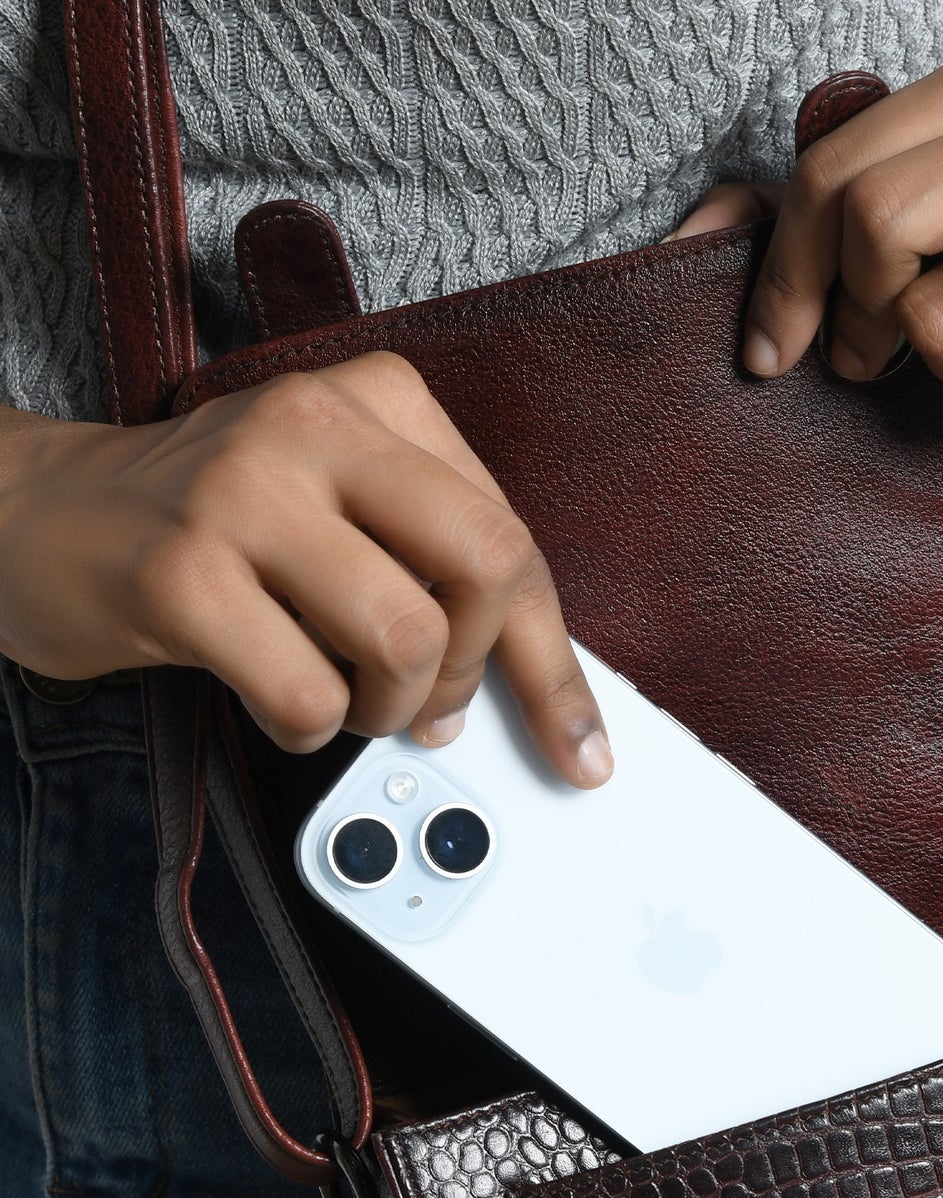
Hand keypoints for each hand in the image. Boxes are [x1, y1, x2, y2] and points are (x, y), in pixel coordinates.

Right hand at [0, 352, 612, 774]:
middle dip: (477, 674)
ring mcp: (244, 492)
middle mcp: (316, 423)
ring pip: (404, 637)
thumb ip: (431, 562)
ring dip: (387, 709)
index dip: (555, 663)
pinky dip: (310, 729)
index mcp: (379, 400)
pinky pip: (307, 693)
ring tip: (343, 700)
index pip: (512, 539)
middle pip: (486, 569)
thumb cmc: (213, 527)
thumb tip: (531, 682)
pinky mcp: (181, 572)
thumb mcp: (337, 506)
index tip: (581, 745)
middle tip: (431, 710)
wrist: (40, 513)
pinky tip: (276, 701)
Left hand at [674, 45, 942, 477]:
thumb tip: (698, 227)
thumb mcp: (941, 228)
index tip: (776, 342)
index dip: (784, 269)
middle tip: (865, 356)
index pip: (838, 166)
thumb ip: (830, 210)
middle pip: (876, 218)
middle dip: (850, 313)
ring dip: (938, 362)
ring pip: (935, 316)